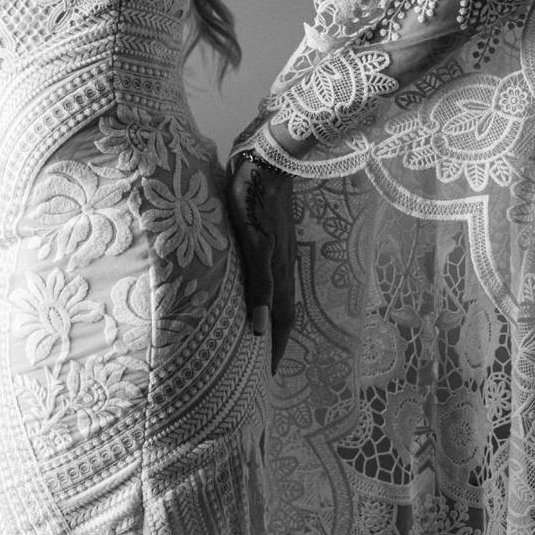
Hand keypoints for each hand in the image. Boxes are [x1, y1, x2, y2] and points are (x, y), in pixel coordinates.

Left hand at [225, 154, 296, 374]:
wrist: (266, 156)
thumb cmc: (253, 196)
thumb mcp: (254, 243)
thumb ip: (258, 283)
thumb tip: (260, 328)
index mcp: (280, 273)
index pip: (279, 322)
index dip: (273, 350)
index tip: (266, 378)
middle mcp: (283, 267)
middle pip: (279, 313)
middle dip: (271, 341)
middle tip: (258, 367)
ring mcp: (278, 251)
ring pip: (274, 295)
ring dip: (267, 318)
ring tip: (255, 338)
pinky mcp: (269, 236)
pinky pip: (267, 276)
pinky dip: (261, 294)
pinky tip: (250, 293)